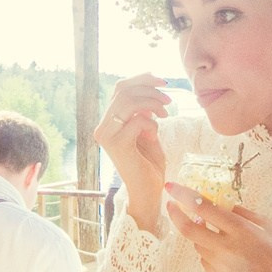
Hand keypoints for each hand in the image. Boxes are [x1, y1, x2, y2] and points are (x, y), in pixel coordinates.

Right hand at [96, 74, 170, 230]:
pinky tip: (155, 135)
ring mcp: (107, 136)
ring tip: (166, 113)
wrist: (148, 192)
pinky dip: (152, 123)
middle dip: (150, 89)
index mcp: (108, 121)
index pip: (120, 88)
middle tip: (169, 99)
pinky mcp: (117, 145)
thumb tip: (149, 88)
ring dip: (153, 102)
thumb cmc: (149, 164)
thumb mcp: (147, 130)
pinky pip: (138, 120)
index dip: (141, 79)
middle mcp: (102, 127)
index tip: (162, 81)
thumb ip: (143, 111)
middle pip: (123, 91)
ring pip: (129, 101)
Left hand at [163, 183, 271, 271]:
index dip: (184, 196)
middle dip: (175, 215)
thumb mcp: (267, 226)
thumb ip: (242, 213)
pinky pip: (205, 261)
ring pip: (197, 245)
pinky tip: (225, 253)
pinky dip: (209, 252)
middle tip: (171, 206)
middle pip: (189, 229)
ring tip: (216, 234)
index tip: (172, 188)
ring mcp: (221, 266)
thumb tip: (223, 204)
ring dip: (200, 235)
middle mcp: (226, 248)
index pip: (204, 208)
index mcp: (240, 230)